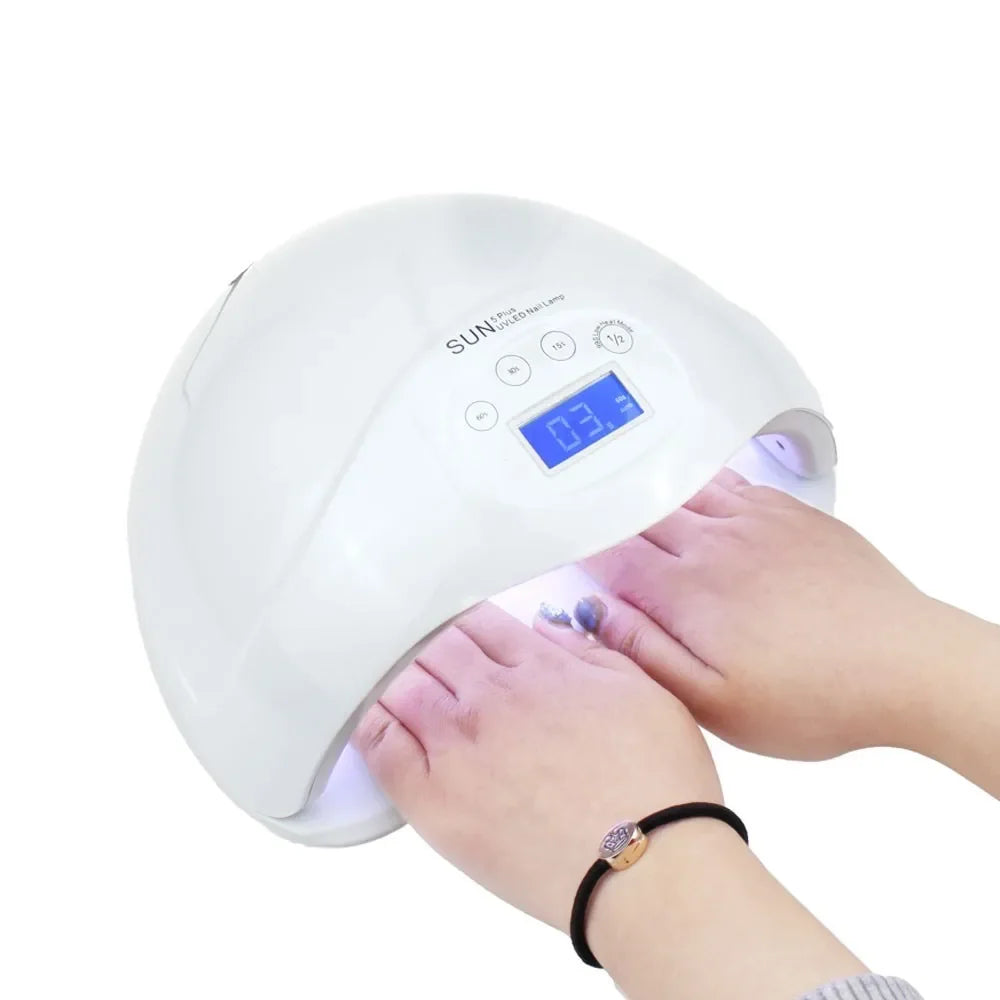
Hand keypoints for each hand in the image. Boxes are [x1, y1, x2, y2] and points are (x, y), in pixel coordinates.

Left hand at [351, 602, 720, 932]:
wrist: (648, 872)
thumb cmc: (659, 788)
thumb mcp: (644, 693)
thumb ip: (588, 652)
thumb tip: (545, 627)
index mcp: (539, 667)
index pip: (478, 620)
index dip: (461, 618)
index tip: (450, 622)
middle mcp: (490, 697)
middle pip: (435, 646)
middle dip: (424, 638)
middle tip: (409, 640)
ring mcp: (457, 746)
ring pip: (401, 684)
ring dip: (391, 670)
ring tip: (375, 666)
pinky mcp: (433, 800)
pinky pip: (381, 746)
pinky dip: (368, 721)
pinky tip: (364, 712)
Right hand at [575, 470, 999, 790]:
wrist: (904, 665)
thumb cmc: (817, 695)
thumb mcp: (716, 703)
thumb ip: (646, 653)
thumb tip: (597, 616)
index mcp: (687, 590)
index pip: (612, 555)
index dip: (580, 551)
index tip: (564, 551)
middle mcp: (715, 545)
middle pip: (639, 517)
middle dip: (606, 520)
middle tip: (586, 520)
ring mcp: (755, 522)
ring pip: (678, 493)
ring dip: (645, 496)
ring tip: (623, 496)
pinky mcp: (791, 513)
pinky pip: (729, 481)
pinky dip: (698, 482)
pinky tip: (692, 490)